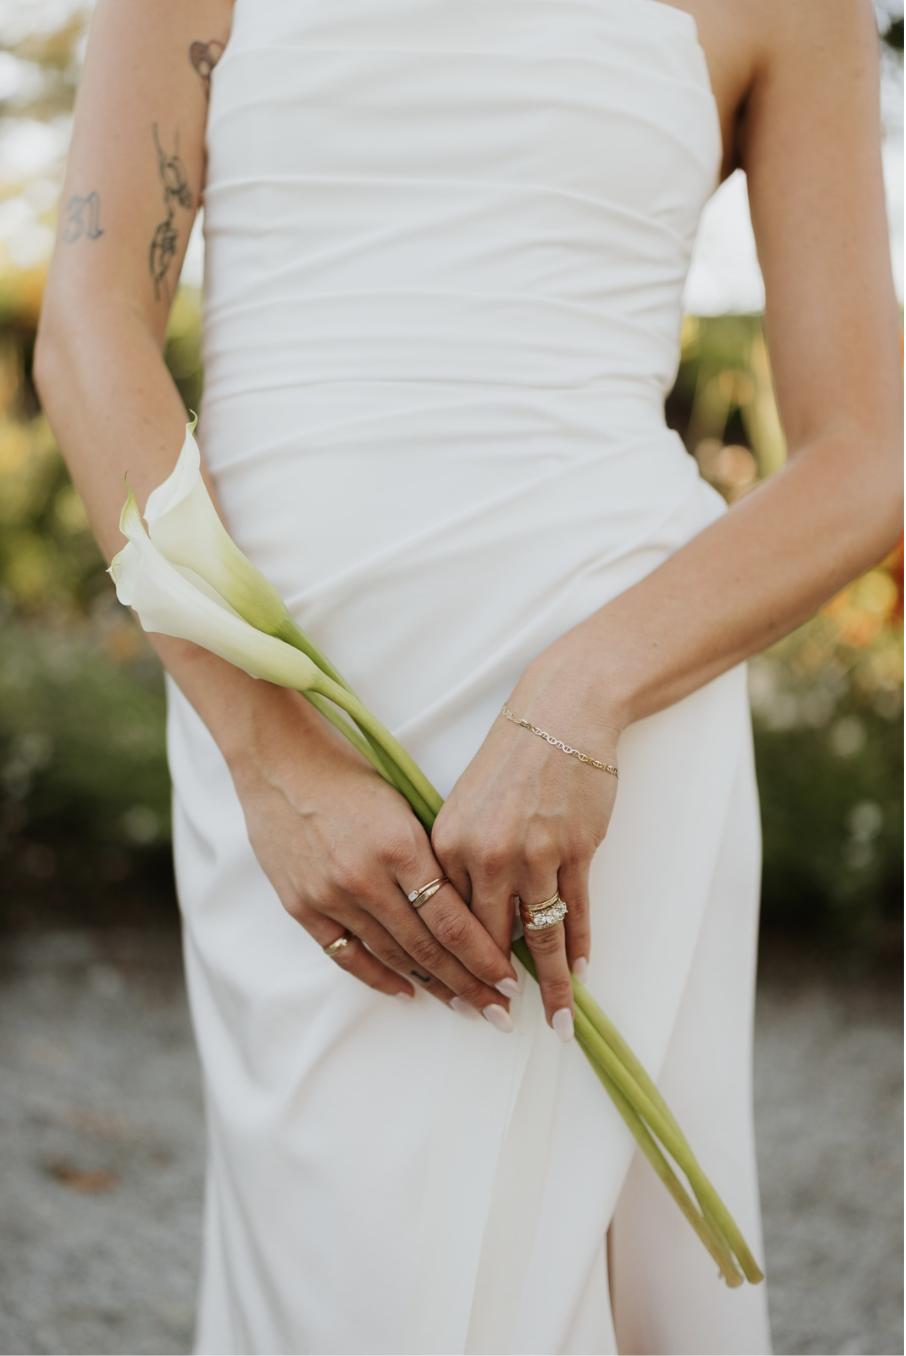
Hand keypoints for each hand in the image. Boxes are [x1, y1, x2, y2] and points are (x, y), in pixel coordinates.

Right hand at [228, 688, 519, 1025]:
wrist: (279, 761)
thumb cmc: (350, 776)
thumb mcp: (404, 806)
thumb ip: (431, 856)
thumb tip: (472, 905)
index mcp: (401, 846)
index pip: (453, 919)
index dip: (485, 957)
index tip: (511, 982)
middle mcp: (366, 878)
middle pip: (428, 947)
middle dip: (469, 983)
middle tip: (498, 1012)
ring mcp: (330, 896)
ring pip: (393, 955)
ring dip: (431, 984)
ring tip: (463, 1005)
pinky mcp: (301, 906)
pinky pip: (346, 955)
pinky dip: (379, 976)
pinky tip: (407, 991)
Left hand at [431, 634, 620, 1036]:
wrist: (562, 712)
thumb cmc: (511, 758)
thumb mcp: (467, 805)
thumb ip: (461, 861)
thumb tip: (470, 920)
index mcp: (448, 844)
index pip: (447, 924)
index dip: (456, 968)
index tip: (462, 1001)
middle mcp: (485, 854)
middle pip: (491, 940)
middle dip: (497, 990)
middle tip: (503, 1025)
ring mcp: (534, 854)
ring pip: (540, 936)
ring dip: (552, 985)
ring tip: (556, 1022)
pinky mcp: (576, 849)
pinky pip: (577, 911)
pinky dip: (581, 946)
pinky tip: (582, 971)